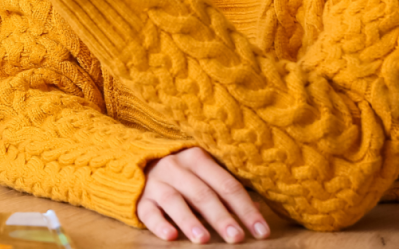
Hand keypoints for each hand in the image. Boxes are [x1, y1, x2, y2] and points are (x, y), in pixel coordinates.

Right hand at [139, 148, 268, 242]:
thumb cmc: (181, 174)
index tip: (261, 232)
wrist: (137, 166)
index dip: (246, 209)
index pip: (227, 185)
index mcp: (197, 158)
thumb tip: (257, 208)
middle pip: (203, 194)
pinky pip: (148, 211)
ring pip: (174, 200)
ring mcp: (155, 182)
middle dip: (221, 217)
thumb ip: (227, 190)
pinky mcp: (139, 198)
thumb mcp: (204, 176)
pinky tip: (170, 235)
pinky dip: (159, 224)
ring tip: (204, 239)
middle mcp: (175, 167)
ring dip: (190, 220)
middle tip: (237, 238)